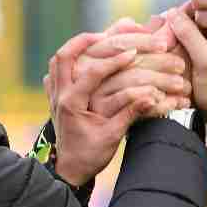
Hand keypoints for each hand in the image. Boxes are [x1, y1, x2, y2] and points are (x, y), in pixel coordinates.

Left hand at [44, 33, 154, 187]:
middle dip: (84, 41)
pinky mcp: (55, 100)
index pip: (93, 72)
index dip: (115, 60)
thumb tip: (152, 97)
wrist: (69, 172)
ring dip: (74, 48)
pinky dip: (67, 62)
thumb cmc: (90, 157)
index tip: (133, 52)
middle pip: (63, 56)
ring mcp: (54, 96)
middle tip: (105, 34)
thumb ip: (130, 114)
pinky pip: (55, 73)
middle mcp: (60, 95)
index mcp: (73, 103)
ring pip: (56, 62)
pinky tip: (81, 62)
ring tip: (94, 41)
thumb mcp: (113, 137)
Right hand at [81, 17, 191, 117]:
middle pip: (127, 62)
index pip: (118, 41)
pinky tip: (168, 102)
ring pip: (131, 82)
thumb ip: (121, 42)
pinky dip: (152, 102)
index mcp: (90, 55)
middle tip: (181, 66)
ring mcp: (93, 94)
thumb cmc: (107, 95)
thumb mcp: (112, 68)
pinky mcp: (101, 115)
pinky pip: (130, 105)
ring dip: (161, 83)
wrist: (86, 143)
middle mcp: (86, 72)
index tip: (165, 43)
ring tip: (182, 86)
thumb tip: (134, 23)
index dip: (143, 41)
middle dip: (159, 62)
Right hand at [164, 4, 206, 127]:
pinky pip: (182, 48)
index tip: (164, 19)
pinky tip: (161, 52)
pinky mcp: (198, 60)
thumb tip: (172, 12)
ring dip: (170, 38)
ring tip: (157, 42)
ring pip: (183, 35)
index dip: (181, 13)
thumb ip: (190, 35)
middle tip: (156, 31)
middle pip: (189, 22)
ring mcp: (205, 49)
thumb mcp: (206, 59)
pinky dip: (172, 49)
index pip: (200, 11)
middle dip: (172, 26)